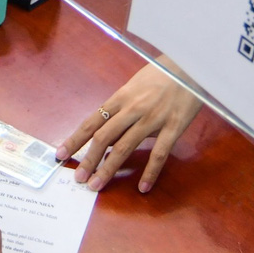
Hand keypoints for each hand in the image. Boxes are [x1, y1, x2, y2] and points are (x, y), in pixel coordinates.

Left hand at [58, 61, 202, 192]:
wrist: (193, 65)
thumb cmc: (163, 74)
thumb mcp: (135, 86)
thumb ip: (121, 107)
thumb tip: (106, 130)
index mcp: (121, 97)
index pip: (91, 121)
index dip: (75, 139)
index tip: (61, 154)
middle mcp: (133, 108)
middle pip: (103, 137)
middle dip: (88, 160)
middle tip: (79, 178)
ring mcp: (153, 118)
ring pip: (124, 147)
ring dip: (108, 169)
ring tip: (97, 185)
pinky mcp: (173, 127)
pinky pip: (159, 153)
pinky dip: (150, 172)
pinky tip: (143, 187)